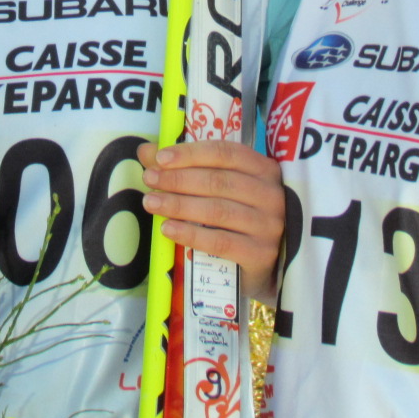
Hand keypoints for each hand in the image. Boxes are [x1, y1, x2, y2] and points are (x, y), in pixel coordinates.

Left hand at [137, 138, 286, 302]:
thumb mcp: (219, 188)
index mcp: (263, 168)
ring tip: (150, 203)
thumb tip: (146, 151)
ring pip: (218, 210)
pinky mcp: (261, 254)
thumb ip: (186, 166)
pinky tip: (168, 229)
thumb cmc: (238, 218)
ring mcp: (269, 225)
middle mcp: (271, 194)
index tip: (159, 158)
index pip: (225, 153)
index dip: (191, 154)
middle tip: (149, 180)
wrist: (263, 266)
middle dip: (178, 179)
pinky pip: (221, 242)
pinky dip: (191, 234)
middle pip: (219, 181)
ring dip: (179, 205)